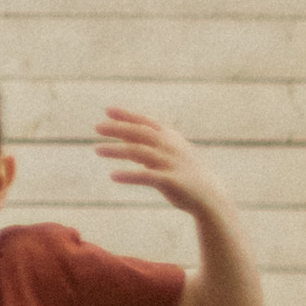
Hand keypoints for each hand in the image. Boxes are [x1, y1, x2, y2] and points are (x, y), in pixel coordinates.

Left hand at [97, 106, 220, 214]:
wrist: (208, 195)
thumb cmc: (183, 172)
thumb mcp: (167, 153)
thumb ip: (146, 144)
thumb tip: (122, 134)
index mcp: (170, 137)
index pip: (145, 122)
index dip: (127, 115)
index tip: (107, 111)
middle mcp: (170, 146)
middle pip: (139, 133)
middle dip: (117, 128)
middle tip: (97, 127)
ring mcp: (170, 162)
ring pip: (138, 152)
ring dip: (116, 150)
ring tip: (97, 150)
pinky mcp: (170, 180)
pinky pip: (146, 176)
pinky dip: (129, 175)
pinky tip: (113, 176)